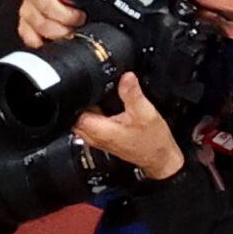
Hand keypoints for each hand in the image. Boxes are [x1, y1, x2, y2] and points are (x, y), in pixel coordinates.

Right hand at [16, 0, 86, 47]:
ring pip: (38, 19)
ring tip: (71, 33)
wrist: (57, 5)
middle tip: (80, 19)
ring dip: (56, 30)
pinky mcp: (24, 24)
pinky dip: (41, 41)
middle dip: (64, 13)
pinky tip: (54, 42)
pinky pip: (28, 34)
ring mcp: (29, 6)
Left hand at [71, 71, 185, 181]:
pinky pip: (91, 123)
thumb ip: (132, 93)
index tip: (86, 87)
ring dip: (89, 107)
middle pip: (74, 115)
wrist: (159, 157)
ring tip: (106, 99)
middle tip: (98, 92)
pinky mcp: (103, 138)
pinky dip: (96, 114)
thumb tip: (125, 76)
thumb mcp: (144, 112)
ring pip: (82, 119)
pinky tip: (109, 108)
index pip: (73, 112)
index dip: (77, 97)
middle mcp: (93, 137)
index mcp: (99, 131)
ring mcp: (97, 138)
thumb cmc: (152, 141)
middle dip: (83, 101)